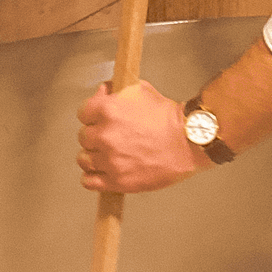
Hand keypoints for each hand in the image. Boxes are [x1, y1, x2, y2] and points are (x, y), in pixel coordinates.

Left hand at [76, 79, 204, 193]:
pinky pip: (89, 181)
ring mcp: (110, 160)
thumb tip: (102, 91)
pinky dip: (92, 177)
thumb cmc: (167, 117)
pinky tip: (102, 172)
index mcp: (108, 110)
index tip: (99, 120)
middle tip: (110, 138)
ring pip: (83, 159)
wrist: (188, 141)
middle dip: (95, 136)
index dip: (92, 116)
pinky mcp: (117, 180)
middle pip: (83, 137)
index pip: (83, 113)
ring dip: (93, 156)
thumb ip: (116, 89)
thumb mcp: (141, 90)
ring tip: (107, 155)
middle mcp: (105, 135)